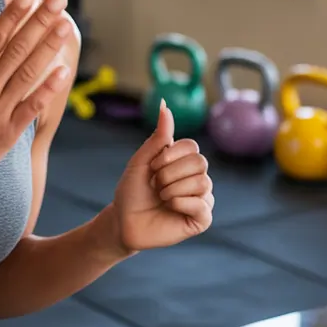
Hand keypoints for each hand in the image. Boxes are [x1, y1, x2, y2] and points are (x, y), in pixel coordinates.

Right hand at [0, 0, 72, 197]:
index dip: (12, 16)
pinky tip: (62, 71)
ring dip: (48, 47)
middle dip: (39, 22)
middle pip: (16, 50)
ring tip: (65, 26)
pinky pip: (32, 108)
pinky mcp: (7, 133)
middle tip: (58, 0)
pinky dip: (48, 89)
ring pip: (27, 73)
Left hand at [110, 101, 213, 252]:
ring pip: (202, 183)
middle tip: (155, 185)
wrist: (123, 222)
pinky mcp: (201, 219)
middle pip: (200, 163)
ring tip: (160, 198)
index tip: (152, 167)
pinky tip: (169, 208)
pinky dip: (180, 203)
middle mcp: (197, 178)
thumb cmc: (131, 192)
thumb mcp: (141, 161)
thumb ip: (158, 136)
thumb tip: (164, 105)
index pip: (192, 147)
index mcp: (184, 162)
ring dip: (172, 189)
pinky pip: (202, 204)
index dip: (169, 155)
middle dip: (169, 173)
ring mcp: (201, 199)